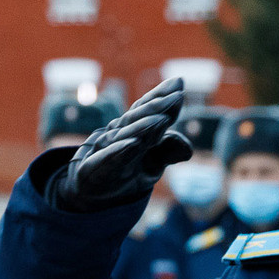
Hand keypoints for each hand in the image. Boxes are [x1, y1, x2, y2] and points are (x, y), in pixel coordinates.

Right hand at [56, 78, 193, 212]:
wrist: (90, 195)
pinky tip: (134, 143)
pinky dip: (120, 151)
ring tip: (163, 119)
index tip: (179, 83)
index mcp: (132, 130)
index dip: (161, 96)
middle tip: (177, 95)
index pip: (147, 110)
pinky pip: (107, 159)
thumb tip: (188, 149)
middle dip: (157, 106)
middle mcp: (117, 136)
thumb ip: (167, 152)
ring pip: (124, 136)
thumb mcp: (151, 166)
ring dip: (143, 126)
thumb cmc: (123, 174)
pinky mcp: (92, 170)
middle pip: (138, 118)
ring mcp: (104, 151)